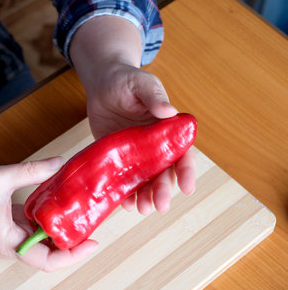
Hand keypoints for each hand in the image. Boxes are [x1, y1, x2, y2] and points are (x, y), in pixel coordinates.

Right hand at [0, 157, 97, 271]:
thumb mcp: (0, 177)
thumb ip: (32, 171)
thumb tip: (59, 163)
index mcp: (7, 241)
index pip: (46, 260)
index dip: (72, 255)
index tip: (92, 243)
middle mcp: (9, 245)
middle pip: (47, 254)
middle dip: (71, 245)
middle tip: (92, 228)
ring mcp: (7, 237)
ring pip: (40, 243)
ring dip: (60, 233)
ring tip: (81, 219)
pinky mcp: (6, 227)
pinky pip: (31, 230)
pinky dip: (46, 223)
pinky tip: (59, 209)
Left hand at [85, 63, 195, 214]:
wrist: (101, 86)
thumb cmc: (125, 80)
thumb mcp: (140, 83)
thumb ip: (154, 95)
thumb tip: (170, 111)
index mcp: (168, 130)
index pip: (183, 153)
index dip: (187, 171)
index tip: (187, 187)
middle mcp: (154, 147)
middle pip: (164, 173)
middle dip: (164, 190)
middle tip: (159, 206)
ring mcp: (135, 155)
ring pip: (145, 182)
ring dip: (145, 197)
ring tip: (140, 209)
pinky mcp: (117, 159)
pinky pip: (123, 179)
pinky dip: (125, 193)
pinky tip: (123, 203)